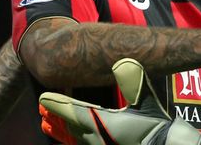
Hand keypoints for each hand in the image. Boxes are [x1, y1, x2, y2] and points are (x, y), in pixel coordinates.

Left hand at [39, 58, 200, 144]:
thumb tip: (124, 63)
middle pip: (70, 126)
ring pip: (73, 138)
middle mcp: (98, 137)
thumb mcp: (147, 101)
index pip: (75, 112)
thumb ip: (135, 81)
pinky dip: (70, 140)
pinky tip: (67, 139)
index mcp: (105, 123)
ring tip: (47, 123)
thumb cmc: (157, 126)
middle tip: (42, 108)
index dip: (58, 105)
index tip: (44, 99)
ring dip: (59, 130)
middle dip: (55, 116)